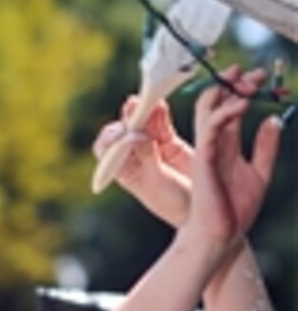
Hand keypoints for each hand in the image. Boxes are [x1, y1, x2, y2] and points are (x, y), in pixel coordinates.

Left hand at [93, 98, 192, 226]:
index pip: (105, 149)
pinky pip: (161, 123)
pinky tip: (161, 104)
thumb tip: (134, 132)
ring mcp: (152, 149)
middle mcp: (134, 159)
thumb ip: (146, 155)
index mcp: (123, 172)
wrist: (204, 209)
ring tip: (150, 101)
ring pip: (143, 124)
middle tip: (134, 106)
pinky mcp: (170, 142)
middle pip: (124, 131)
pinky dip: (160, 113)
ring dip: (145, 111)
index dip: (109, 138)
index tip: (121, 133)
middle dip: (129, 118)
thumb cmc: (176, 205)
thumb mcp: (157, 181)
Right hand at [186, 66, 280, 247]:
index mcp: (226, 146)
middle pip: (217, 102)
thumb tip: (273, 121)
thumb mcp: (260, 174)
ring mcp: (206, 150)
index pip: (230, 108)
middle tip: (256, 73)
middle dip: (234, 82)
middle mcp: (213, 144)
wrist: (221, 236)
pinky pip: (210, 128)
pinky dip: (224, 112)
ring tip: (250, 82)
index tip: (260, 77)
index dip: (243, 89)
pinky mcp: (203, 158)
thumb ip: (266, 148)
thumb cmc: (234, 211)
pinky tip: (243, 104)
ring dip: (228, 90)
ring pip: (208, 109)